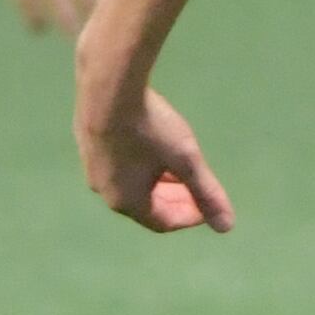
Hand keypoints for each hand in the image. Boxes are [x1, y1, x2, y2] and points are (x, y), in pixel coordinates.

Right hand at [79, 83, 233, 232]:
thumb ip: (206, 192)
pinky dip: (141, 166)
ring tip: (180, 169)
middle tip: (197, 189)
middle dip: (176, 200)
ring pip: (131, 184)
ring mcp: (91, 167)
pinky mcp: (87, 143)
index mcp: (127, 201)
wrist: (108, 88)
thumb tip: (226, 226)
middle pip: (146, 205)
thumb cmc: (150, 128)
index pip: (163, 222)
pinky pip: (119, 166)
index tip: (209, 205)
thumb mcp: (186, 160)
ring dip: (159, 182)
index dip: (190, 217)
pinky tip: (153, 147)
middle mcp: (104, 190)